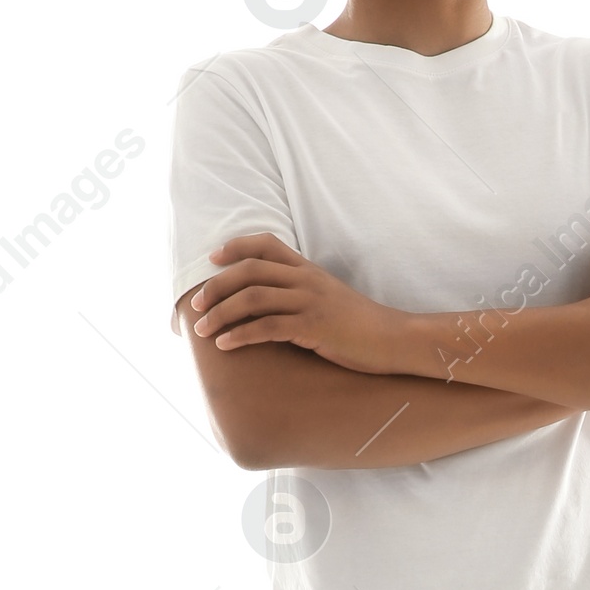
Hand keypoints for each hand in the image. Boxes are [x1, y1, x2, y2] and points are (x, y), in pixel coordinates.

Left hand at [189, 233, 401, 373]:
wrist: (393, 339)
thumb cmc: (359, 325)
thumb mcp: (329, 297)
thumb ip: (301, 292)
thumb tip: (269, 302)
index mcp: (308, 269)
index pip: (266, 244)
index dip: (236, 247)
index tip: (213, 259)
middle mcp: (306, 280)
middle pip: (249, 271)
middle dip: (216, 286)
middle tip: (196, 305)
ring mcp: (309, 302)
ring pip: (252, 298)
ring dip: (220, 313)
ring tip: (203, 330)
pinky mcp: (313, 328)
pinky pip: (267, 328)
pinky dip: (240, 335)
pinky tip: (226, 345)